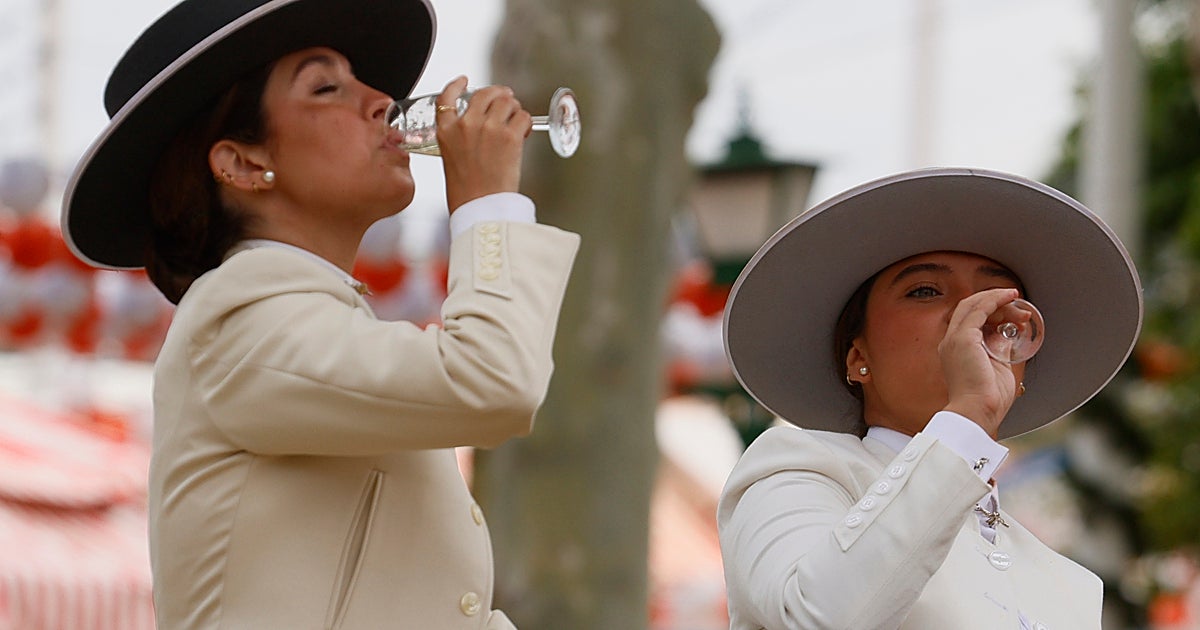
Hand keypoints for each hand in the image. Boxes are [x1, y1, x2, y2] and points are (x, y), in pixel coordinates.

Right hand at [434, 77, 532, 211]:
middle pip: (485, 94)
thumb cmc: (468, 192)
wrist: (481, 207)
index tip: (463, 81)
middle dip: (498, 94)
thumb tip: (481, 131)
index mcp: (447, 131)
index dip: (456, 85)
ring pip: (507, 101)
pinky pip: (523, 116)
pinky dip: (526, 123)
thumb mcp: (452, 160)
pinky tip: (525, 132)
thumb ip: (461, 139)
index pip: (447, 97)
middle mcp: (466, 124)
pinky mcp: (510, 136)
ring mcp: (488, 128)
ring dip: (514, 108)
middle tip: (506, 99)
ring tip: (517, 121)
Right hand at [940, 288, 1021, 437]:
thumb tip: (1008, 334)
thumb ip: (999, 348)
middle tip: (1020, 310)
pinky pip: (980, 310)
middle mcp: (950, 341)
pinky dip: (995, 300)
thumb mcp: (997, 366)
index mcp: (955, 350)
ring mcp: (955, 338)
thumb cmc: (988, 399)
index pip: (969, 320)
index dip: (991, 311)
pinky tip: (1009, 297)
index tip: (1013, 315)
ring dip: (998, 301)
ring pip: (974, 305)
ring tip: (1019, 306)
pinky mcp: (964, 338)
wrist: (978, 412)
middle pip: (970, 308)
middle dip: (997, 304)